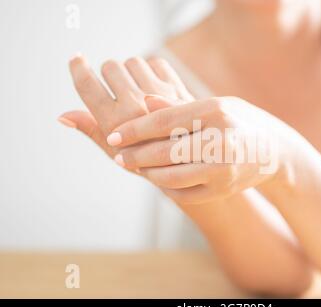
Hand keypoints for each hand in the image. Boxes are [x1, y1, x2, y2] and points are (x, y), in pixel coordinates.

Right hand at [59, 54, 192, 158]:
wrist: (189, 163)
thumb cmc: (148, 160)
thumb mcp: (115, 152)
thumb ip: (91, 130)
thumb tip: (62, 116)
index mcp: (115, 124)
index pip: (88, 85)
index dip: (78, 69)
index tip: (76, 59)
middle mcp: (135, 106)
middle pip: (110, 67)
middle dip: (109, 72)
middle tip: (114, 85)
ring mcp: (158, 96)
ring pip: (133, 62)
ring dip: (130, 71)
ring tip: (134, 87)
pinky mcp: (177, 89)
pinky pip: (156, 63)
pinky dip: (152, 70)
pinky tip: (152, 84)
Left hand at [107, 96, 289, 203]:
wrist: (275, 151)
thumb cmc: (240, 121)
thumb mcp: (216, 104)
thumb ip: (179, 106)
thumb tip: (144, 103)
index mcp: (216, 112)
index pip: (164, 121)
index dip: (134, 130)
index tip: (113, 136)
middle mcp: (221, 141)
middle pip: (164, 152)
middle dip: (135, 156)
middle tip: (118, 157)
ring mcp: (223, 169)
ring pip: (171, 177)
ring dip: (148, 174)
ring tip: (136, 167)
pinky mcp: (223, 189)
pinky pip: (184, 194)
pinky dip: (166, 188)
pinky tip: (158, 179)